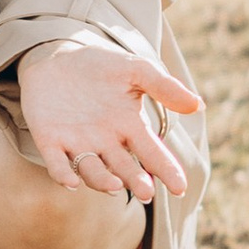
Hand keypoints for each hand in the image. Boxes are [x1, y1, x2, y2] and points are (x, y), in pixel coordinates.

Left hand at [17, 39, 200, 202]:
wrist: (55, 55)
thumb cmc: (99, 66)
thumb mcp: (134, 70)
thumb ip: (164, 87)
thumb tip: (198, 106)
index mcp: (129, 127)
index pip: (152, 153)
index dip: (166, 170)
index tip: (180, 187)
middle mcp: (106, 142)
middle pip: (124, 168)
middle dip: (135, 181)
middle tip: (146, 192)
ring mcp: (78, 143)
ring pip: (93, 170)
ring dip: (102, 180)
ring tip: (115, 185)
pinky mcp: (50, 140)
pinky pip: (57, 163)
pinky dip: (63, 173)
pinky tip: (70, 182)